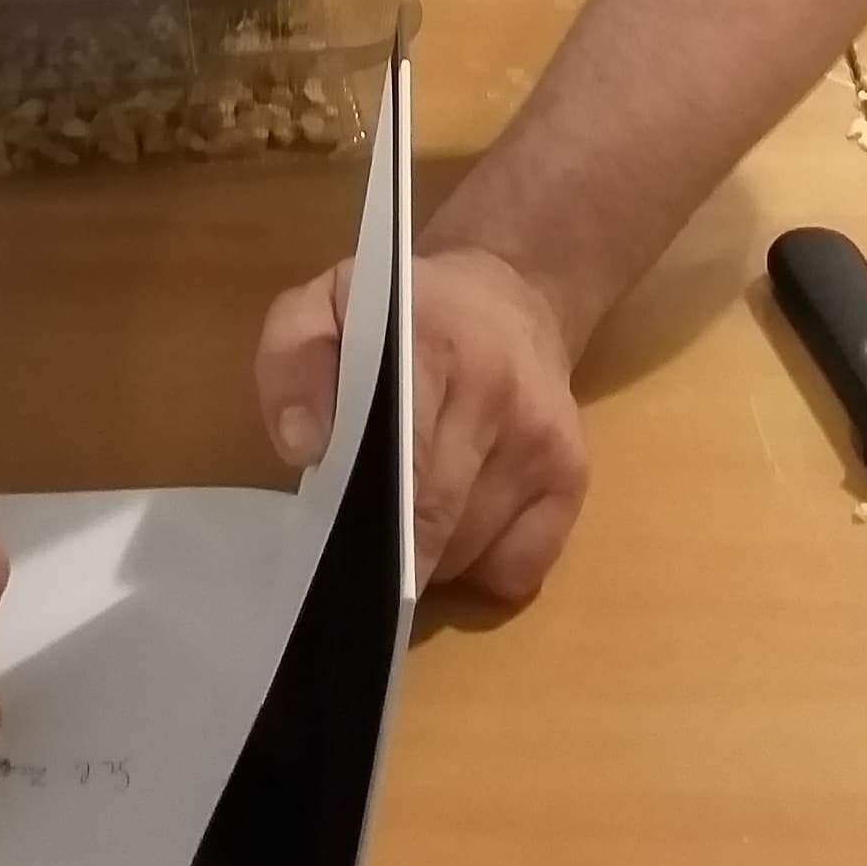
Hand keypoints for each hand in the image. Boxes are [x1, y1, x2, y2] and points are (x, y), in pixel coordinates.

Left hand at [256, 244, 588, 602]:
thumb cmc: (407, 312)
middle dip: (385, 552)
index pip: (403, 459)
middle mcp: (501, 394)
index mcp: (433, 344)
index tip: (333, 547)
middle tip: (352, 550)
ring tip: (403, 518)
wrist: (513, 297)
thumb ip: (294, 359)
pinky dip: (480, 566)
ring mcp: (545, 441)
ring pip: (470, 550)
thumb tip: (303, 445)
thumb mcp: (329, 303)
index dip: (366, 516)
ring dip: (428, 556)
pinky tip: (461, 523)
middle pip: (435, 520)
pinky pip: (517, 568)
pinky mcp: (572, 477)